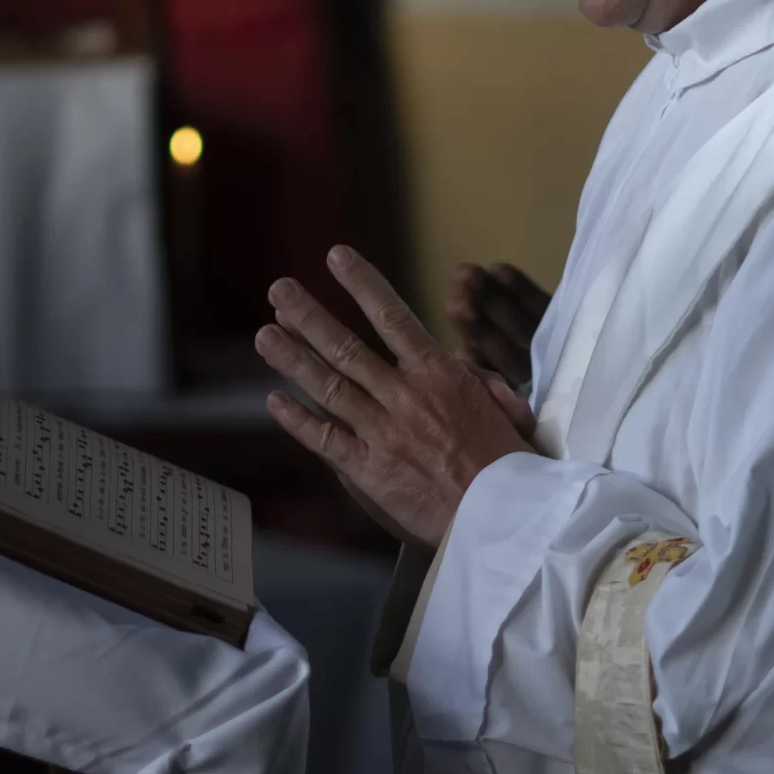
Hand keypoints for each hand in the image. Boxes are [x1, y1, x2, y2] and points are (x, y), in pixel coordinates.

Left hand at [256, 247, 534, 546]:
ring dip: (292, 358)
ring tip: (264, 334)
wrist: (502, 517)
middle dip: (309, 316)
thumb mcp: (505, 408)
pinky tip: (274, 401)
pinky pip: (325, 438)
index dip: (362, 284)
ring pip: (328, 386)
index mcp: (440, 375)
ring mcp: (382, 432)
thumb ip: (477, 380)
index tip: (337, 257)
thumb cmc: (509, 466)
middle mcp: (404, 396)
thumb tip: (457, 363)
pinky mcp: (368, 470)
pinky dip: (297, 420)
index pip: (394, 316)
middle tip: (280, 290)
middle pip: (347, 347)